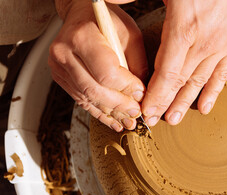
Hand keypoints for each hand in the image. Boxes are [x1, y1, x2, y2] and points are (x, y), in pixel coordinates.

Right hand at [49, 0, 146, 131]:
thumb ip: (137, 64)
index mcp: (82, 37)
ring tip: (127, 122)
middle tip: (136, 113)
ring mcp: (59, 67)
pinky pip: (81, 100)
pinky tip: (113, 120)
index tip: (141, 94)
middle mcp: (65, 52)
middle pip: (94, 90)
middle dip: (119, 105)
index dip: (126, 88)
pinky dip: (99, 112)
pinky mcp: (61, 78)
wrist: (81, 14)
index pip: (106, 73)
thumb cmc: (107, 21)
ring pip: (87, 98)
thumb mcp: (130, 35)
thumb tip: (142, 94)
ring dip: (110, 113)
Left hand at [141, 0, 226, 125]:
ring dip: (186, 103)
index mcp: (184, 27)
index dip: (156, 96)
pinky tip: (205, 107)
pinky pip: (224, 74)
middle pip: (181, 82)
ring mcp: (222, 44)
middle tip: (154, 121)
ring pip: (201, 82)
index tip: (146, 111)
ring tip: (174, 119)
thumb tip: (106, 0)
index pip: (167, 74)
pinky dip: (213, 92)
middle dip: (166, 104)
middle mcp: (205, 41)